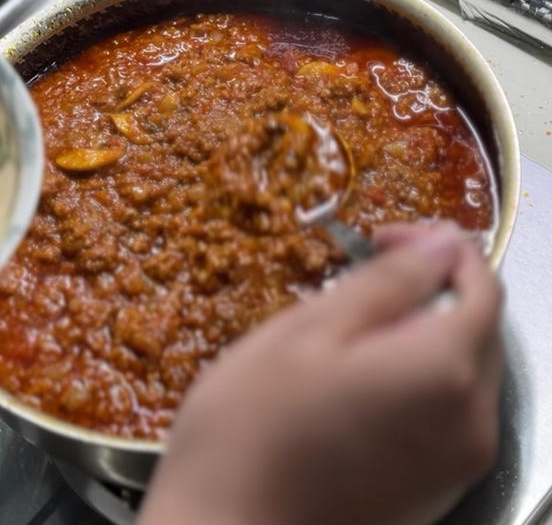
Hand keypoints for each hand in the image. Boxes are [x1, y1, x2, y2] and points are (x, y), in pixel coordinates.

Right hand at [139, 223, 502, 524]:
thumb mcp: (306, 331)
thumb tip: (438, 244)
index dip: (435, 246)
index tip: (378, 237)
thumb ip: (385, 282)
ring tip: (343, 339)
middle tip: (355, 285)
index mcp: (444, 371)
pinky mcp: (433, 491)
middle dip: (429, 292)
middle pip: (477, 329)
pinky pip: (442, 416)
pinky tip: (349, 390)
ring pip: (460, 373)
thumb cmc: (250, 430)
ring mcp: (456, 464)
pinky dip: (410, 386)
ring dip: (417, 339)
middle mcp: (471, 421)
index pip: (479, 281)